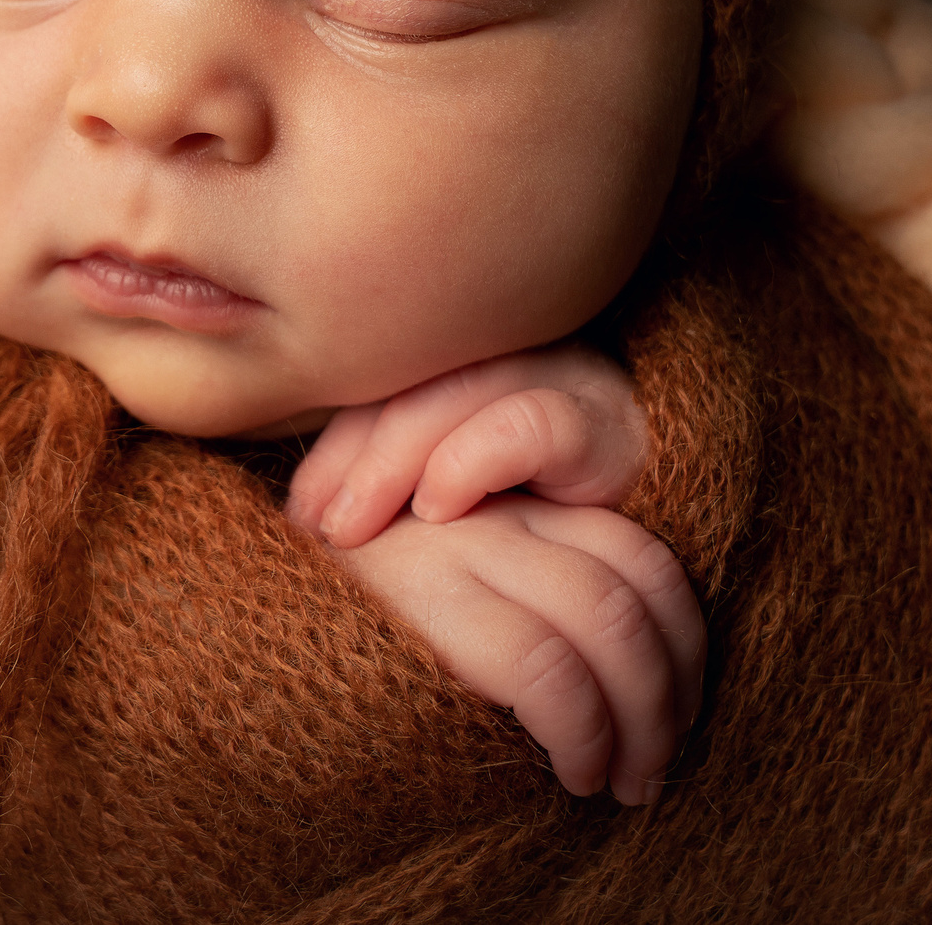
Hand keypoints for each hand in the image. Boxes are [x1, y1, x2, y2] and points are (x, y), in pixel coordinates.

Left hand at [285, 343, 645, 549]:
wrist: (635, 582)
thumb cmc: (527, 535)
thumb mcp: (440, 506)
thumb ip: (378, 483)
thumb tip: (295, 512)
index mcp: (472, 357)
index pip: (386, 374)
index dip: (334, 442)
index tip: (301, 513)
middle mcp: (519, 349)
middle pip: (419, 372)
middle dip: (357, 454)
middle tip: (323, 526)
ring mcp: (567, 377)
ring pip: (464, 387)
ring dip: (397, 459)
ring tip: (356, 526)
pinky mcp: (610, 427)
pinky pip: (534, 423)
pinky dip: (474, 460)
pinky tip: (439, 507)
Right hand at [328, 492, 703, 805]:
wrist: (219, 625)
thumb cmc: (337, 633)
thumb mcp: (438, 593)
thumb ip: (517, 593)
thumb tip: (625, 679)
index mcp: (506, 499)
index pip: (639, 552)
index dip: (683, 639)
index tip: (679, 711)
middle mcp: (491, 507)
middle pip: (638, 582)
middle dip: (673, 686)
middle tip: (661, 762)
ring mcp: (457, 546)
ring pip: (608, 620)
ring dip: (642, 720)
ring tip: (627, 780)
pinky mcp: (426, 602)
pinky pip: (549, 668)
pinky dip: (585, 730)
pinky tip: (575, 770)